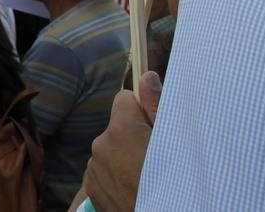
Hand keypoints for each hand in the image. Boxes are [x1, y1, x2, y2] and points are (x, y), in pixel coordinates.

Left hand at [83, 72, 161, 211]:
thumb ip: (156, 107)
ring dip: (124, 159)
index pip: (123, 99)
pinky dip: (116, 177)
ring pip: (110, 151)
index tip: (153, 127)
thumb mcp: (172, 141)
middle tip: (155, 159)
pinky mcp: (91, 187)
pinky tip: (133, 188)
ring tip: (146, 178)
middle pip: (117, 127)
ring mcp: (93, 168)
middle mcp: (101, 145)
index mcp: (120, 129)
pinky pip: (103, 171)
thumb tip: (146, 76)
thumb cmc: (173, 181)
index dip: (141, 111)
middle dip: (133, 137)